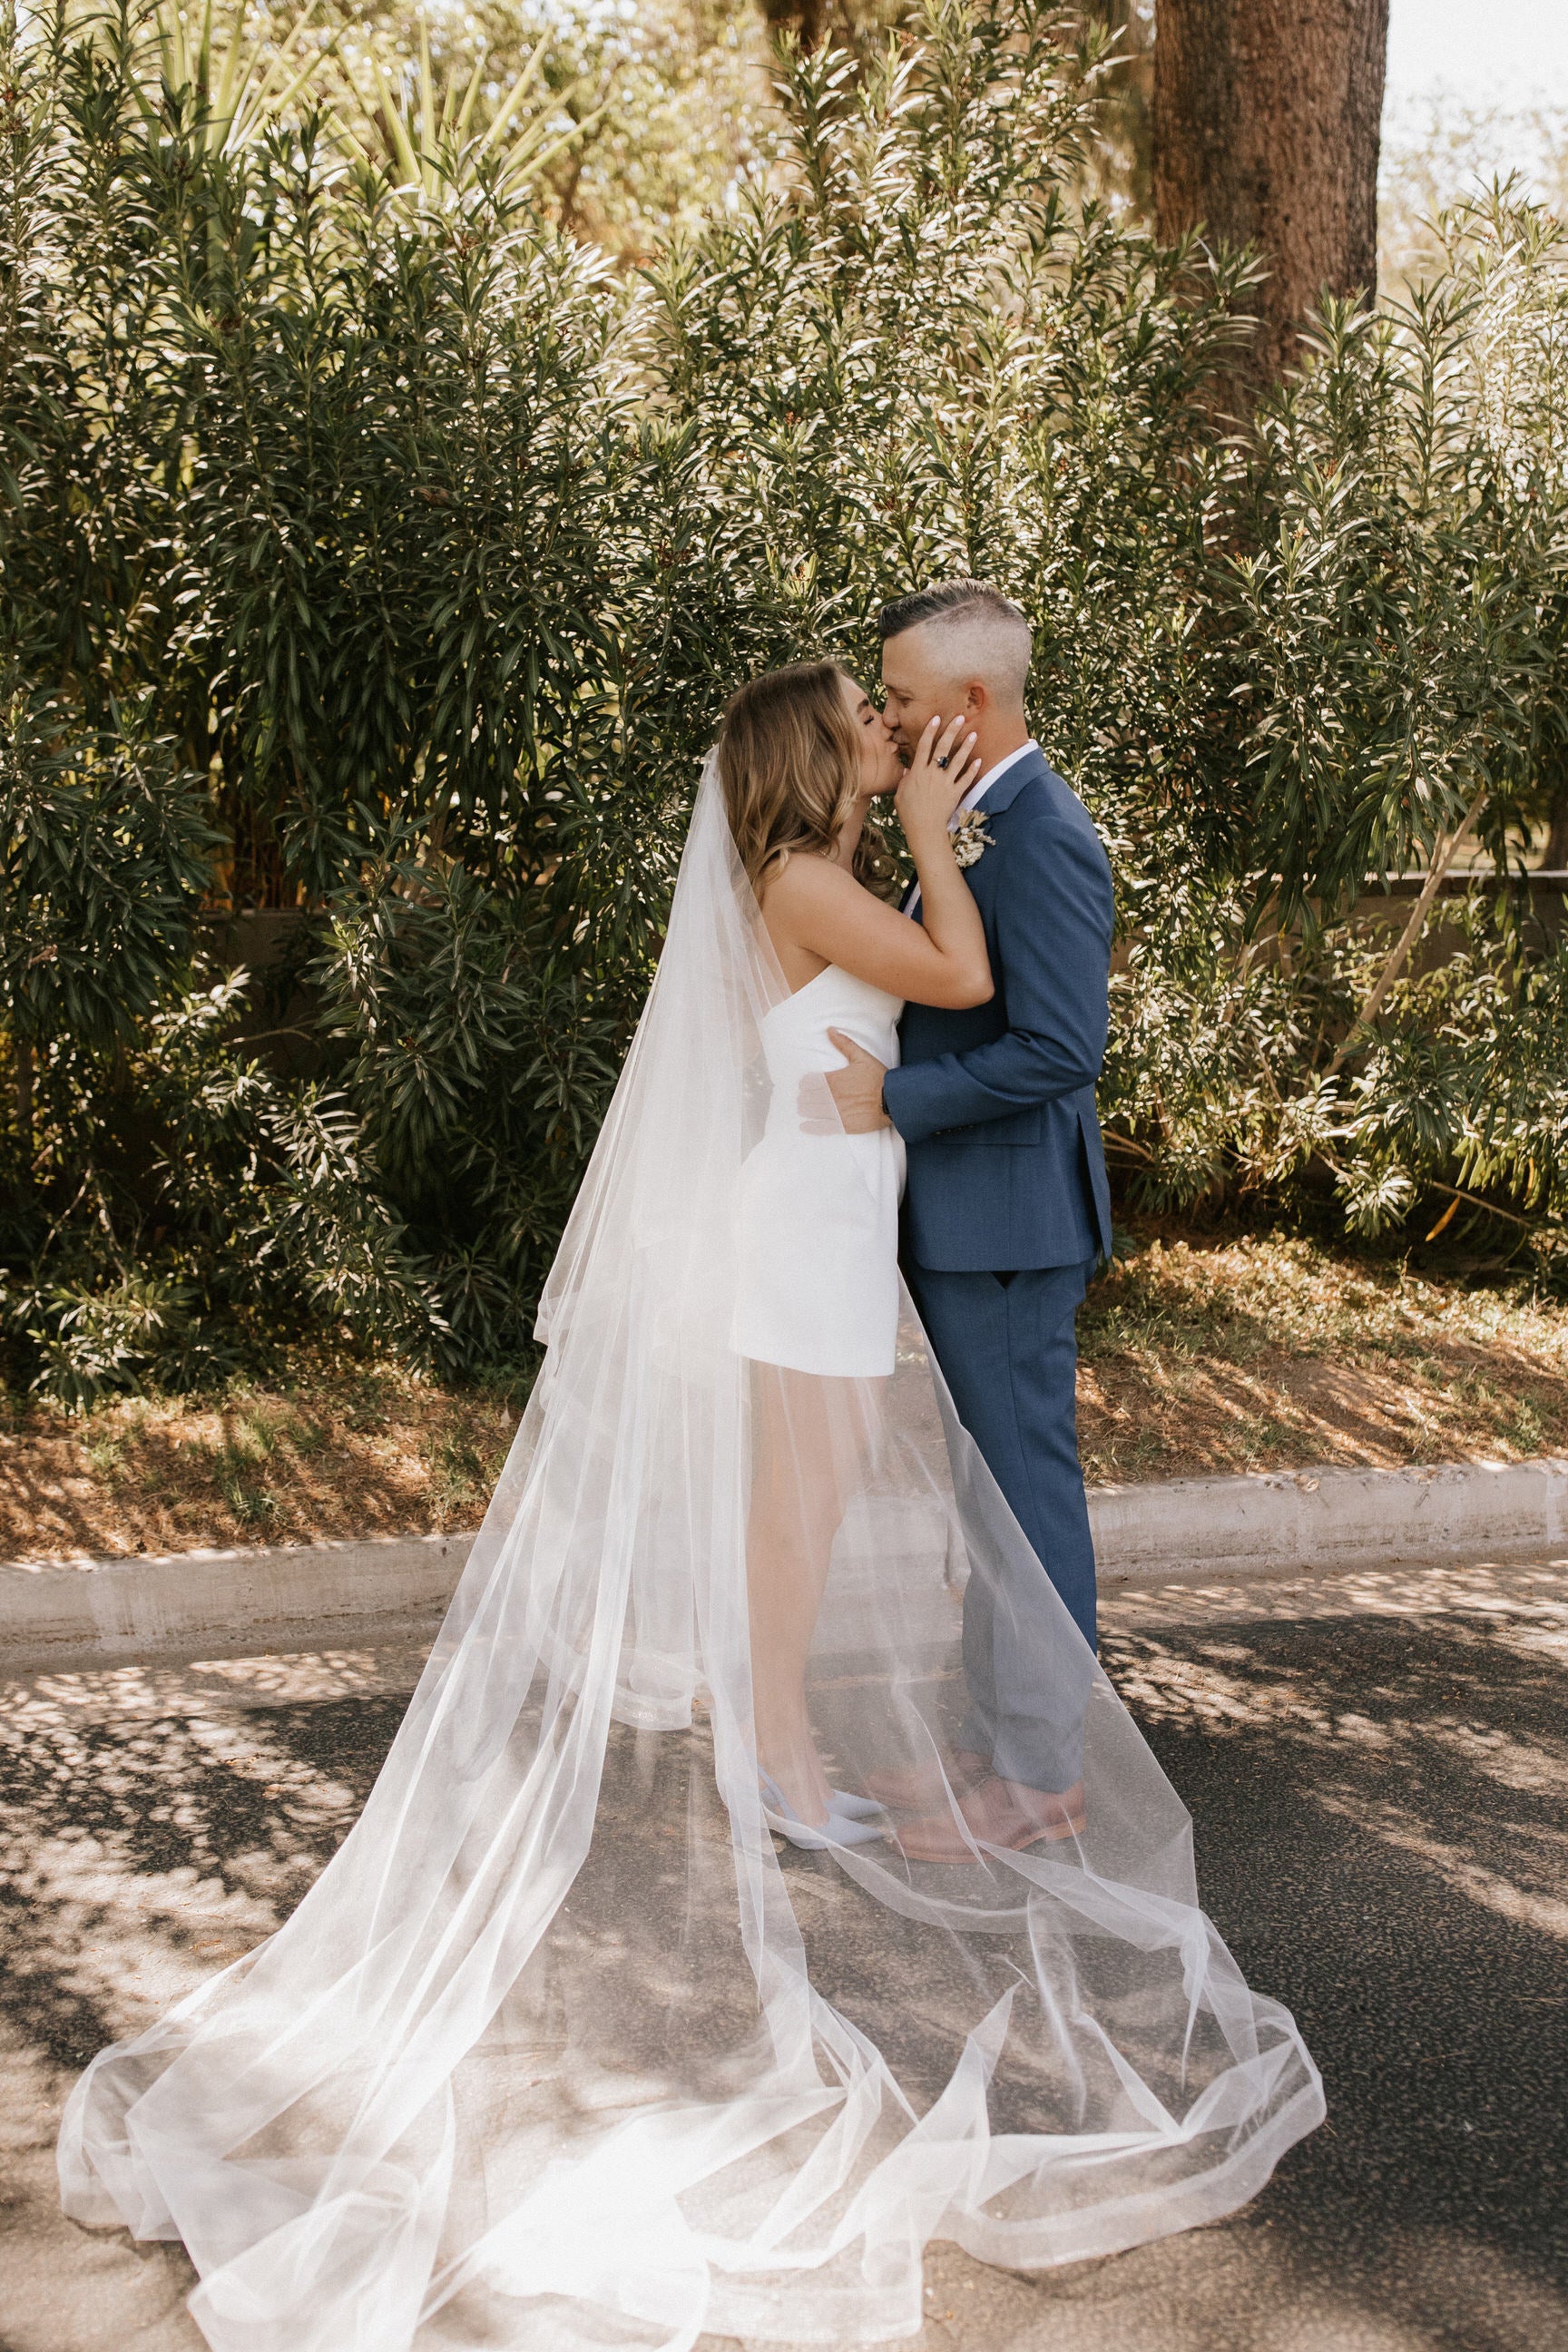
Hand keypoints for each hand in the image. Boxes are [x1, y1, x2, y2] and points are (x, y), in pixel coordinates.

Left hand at [799, 1031, 889, 1133]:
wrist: (893, 1099)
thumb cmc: (878, 1077)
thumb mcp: (861, 1057)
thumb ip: (844, 1044)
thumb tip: (829, 1030)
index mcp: (833, 1079)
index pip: (808, 1081)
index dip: (805, 1083)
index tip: (806, 1085)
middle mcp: (831, 1096)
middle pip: (807, 1097)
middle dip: (804, 1097)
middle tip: (805, 1098)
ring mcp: (836, 1112)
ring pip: (811, 1111)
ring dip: (805, 1109)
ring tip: (805, 1109)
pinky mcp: (842, 1125)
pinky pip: (821, 1128)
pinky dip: (810, 1127)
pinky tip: (804, 1126)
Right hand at [895, 715, 981, 843]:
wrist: (924, 829)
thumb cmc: (908, 813)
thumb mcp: (900, 794)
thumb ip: (904, 780)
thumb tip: (907, 769)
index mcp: (917, 772)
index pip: (924, 746)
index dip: (930, 731)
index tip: (936, 718)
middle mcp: (932, 773)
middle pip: (943, 747)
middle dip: (951, 731)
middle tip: (959, 717)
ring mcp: (945, 782)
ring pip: (957, 760)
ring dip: (966, 746)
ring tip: (974, 733)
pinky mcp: (955, 793)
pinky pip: (966, 778)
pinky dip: (973, 769)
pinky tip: (979, 760)